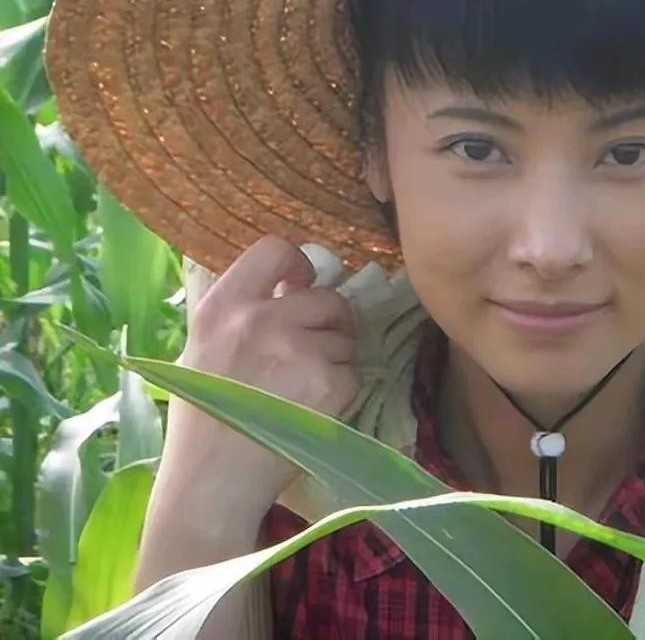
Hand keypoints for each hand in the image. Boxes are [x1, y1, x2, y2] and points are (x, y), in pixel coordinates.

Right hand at [161, 234, 359, 513]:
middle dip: (328, 322)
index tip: (301, 283)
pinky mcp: (330, 381)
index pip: (275, 249)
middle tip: (309, 353)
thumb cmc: (203, 420)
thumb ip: (239, 311)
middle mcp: (260, 320)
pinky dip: (342, 391)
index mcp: (222, 307)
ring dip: (335, 358)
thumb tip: (287, 278)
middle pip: (326, 297)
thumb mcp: (200, 349)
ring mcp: (298, 349)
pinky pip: (354, 371)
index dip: (298, 264)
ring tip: (301, 390)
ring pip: (345, 336)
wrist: (211, 484)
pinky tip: (311, 411)